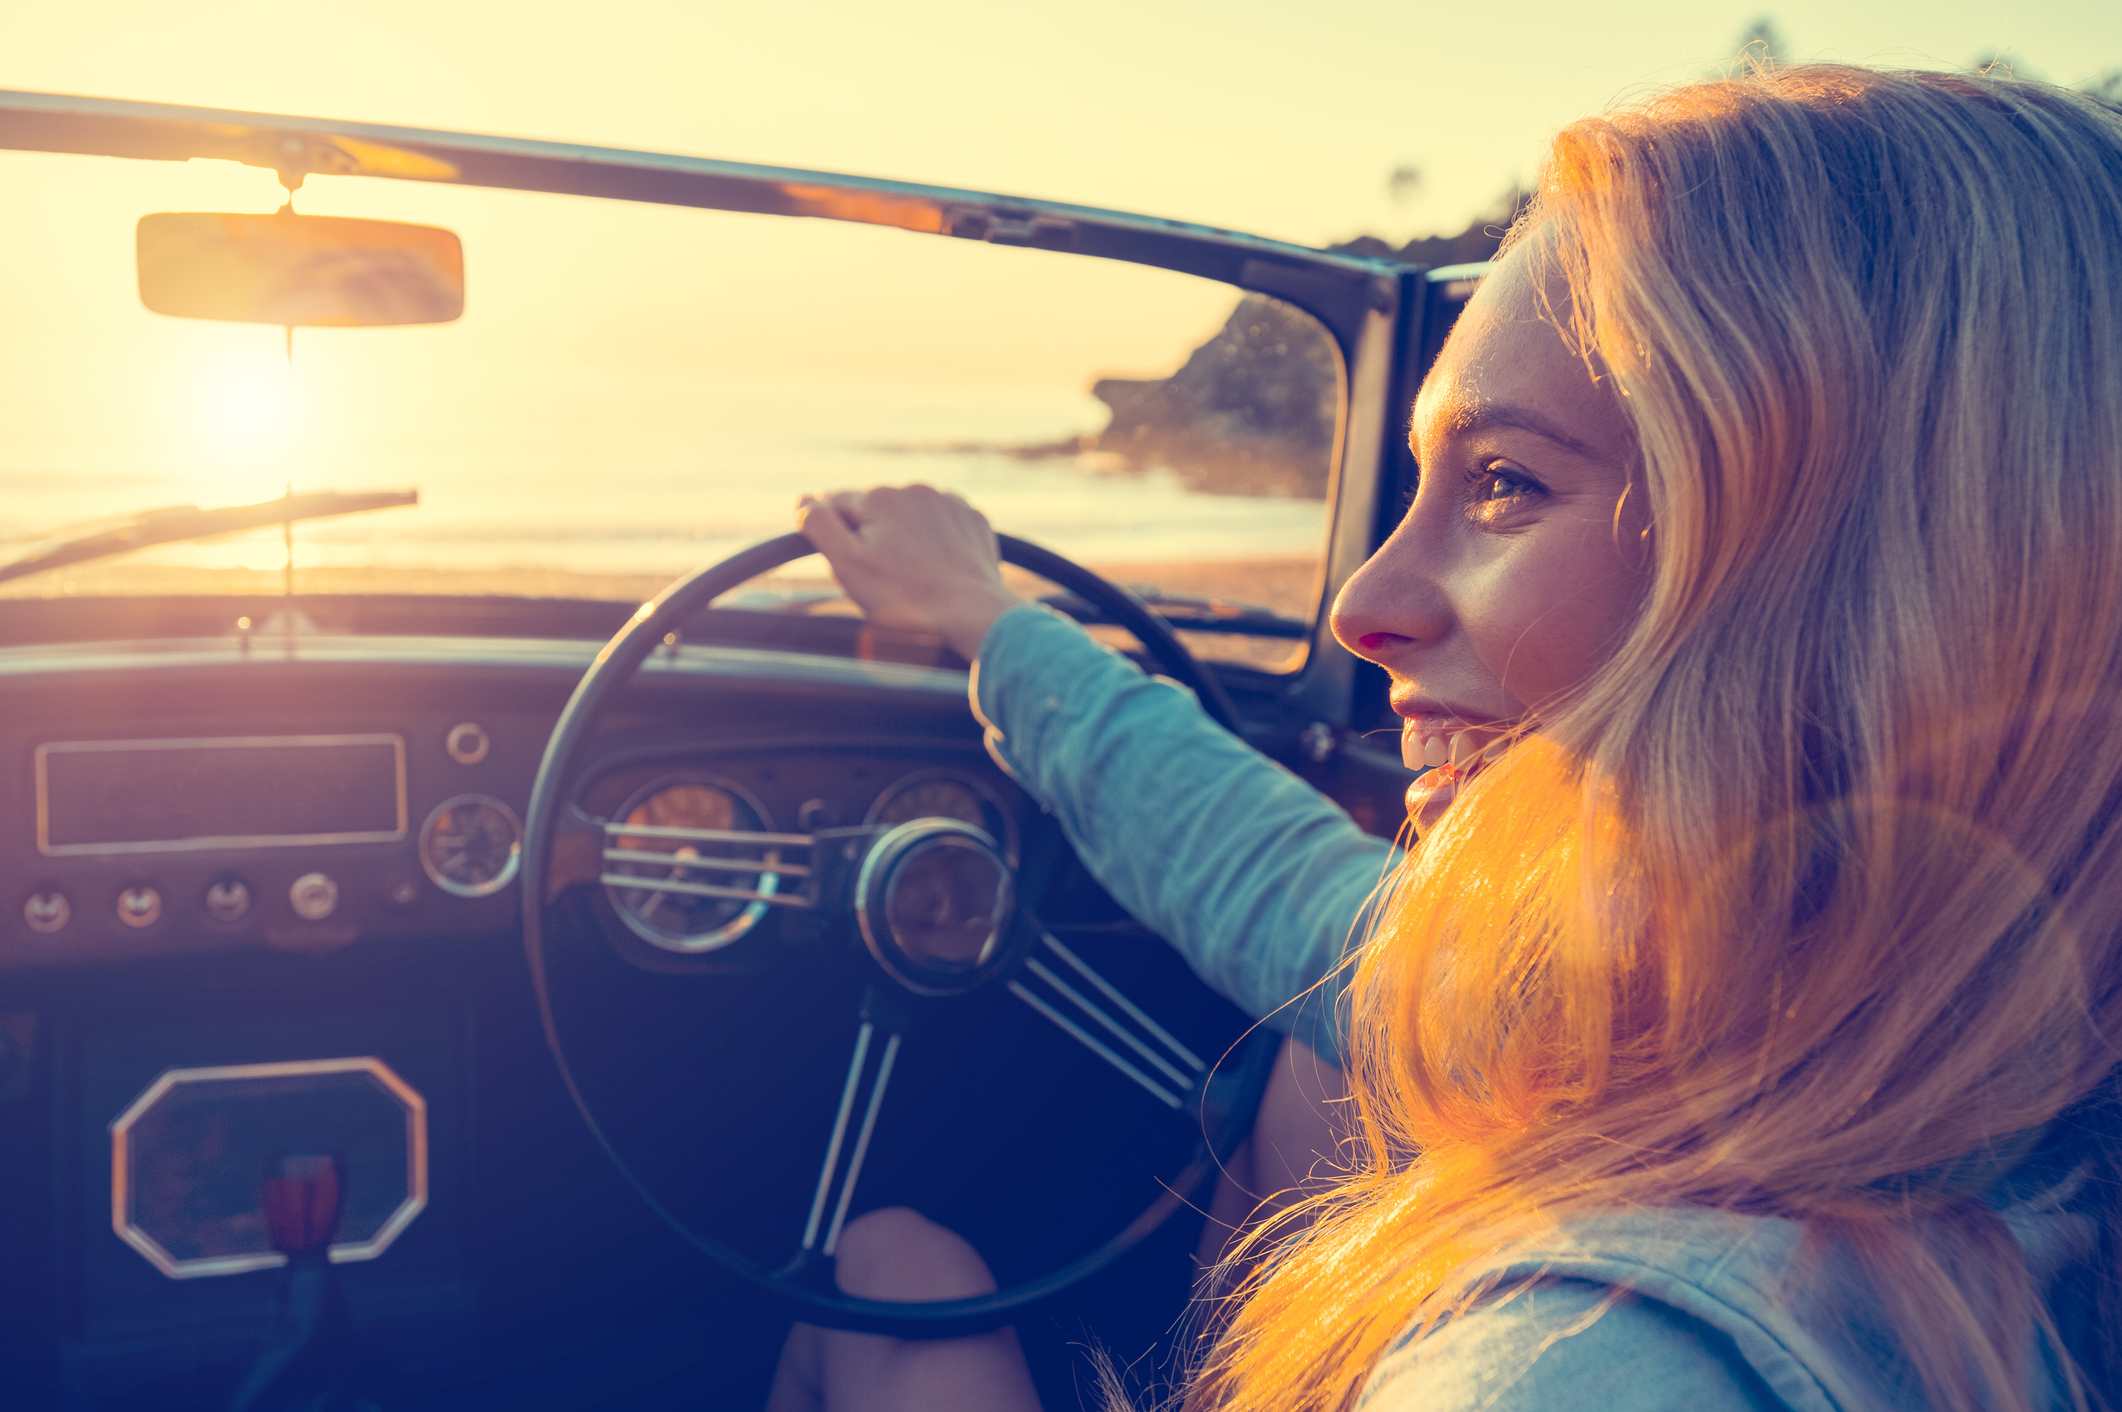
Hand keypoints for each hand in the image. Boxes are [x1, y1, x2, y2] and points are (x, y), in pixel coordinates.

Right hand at [795, 486, 1025, 660]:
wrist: (971, 613)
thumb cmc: (904, 597)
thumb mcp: (847, 563)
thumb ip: (819, 525)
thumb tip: (803, 499)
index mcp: (878, 497)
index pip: (836, 506)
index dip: (836, 538)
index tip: (851, 566)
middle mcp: (914, 489)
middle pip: (875, 511)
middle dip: (872, 537)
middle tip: (883, 578)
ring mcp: (948, 502)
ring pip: (910, 516)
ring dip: (904, 537)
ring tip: (913, 576)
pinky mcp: (973, 520)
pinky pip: (943, 524)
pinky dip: (936, 541)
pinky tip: (937, 568)